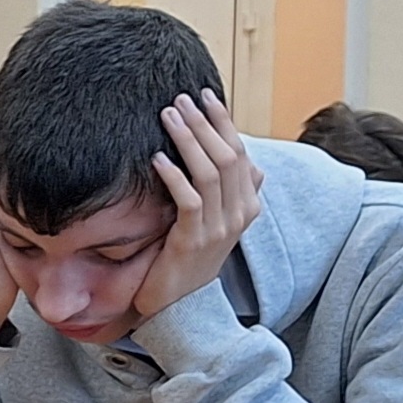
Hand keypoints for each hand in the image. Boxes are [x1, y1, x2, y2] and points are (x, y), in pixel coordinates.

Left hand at [133, 90, 261, 321]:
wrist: (182, 307)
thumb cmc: (189, 257)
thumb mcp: (213, 221)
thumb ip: (225, 190)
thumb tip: (240, 155)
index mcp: (247, 205)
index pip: (241, 153)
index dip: (224, 122)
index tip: (205, 95)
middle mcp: (239, 214)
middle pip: (228, 157)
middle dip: (205, 124)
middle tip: (181, 99)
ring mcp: (219, 229)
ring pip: (211, 174)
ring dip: (188, 141)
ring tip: (167, 117)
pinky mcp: (194, 241)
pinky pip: (189, 201)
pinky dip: (174, 176)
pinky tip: (156, 159)